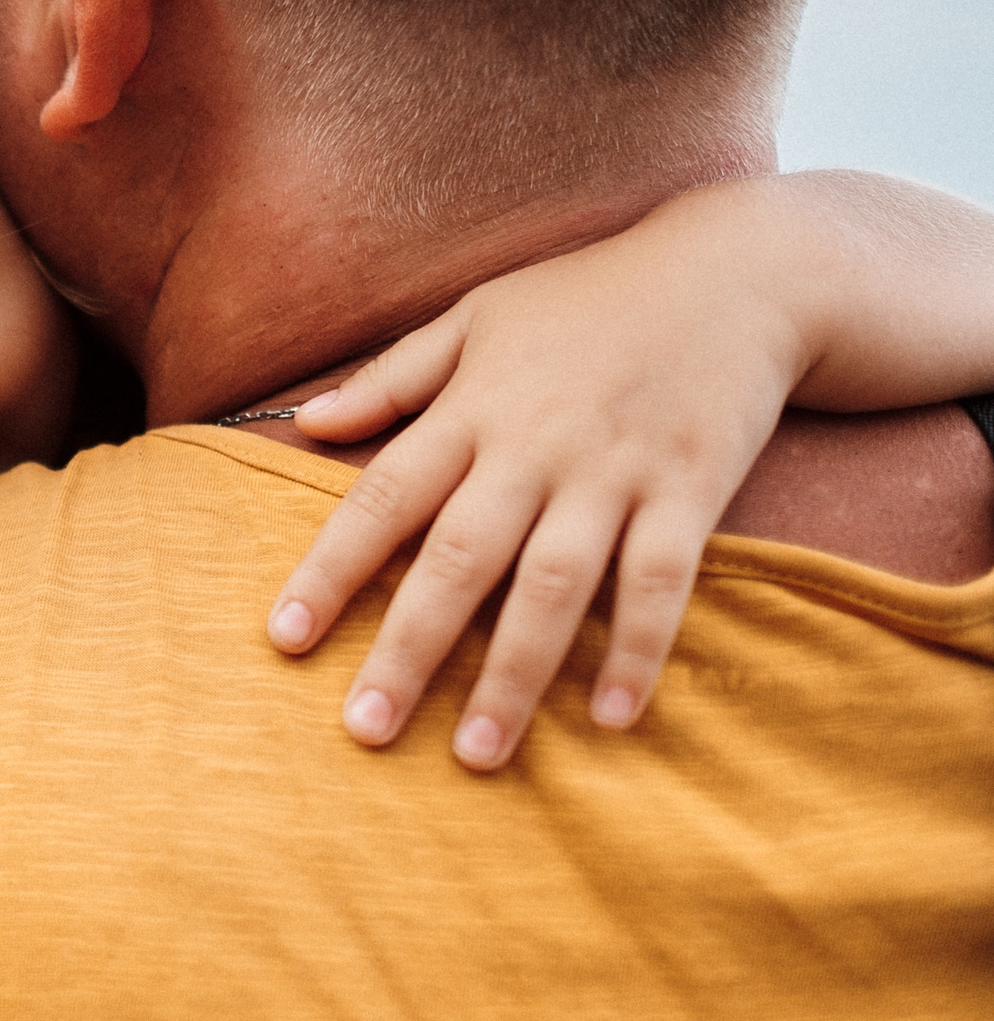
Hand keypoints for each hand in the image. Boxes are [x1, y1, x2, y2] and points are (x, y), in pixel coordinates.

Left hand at [262, 229, 797, 768]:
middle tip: (364, 730)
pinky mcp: (692, 489)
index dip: (330, 570)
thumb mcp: (477, 316)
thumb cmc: (588, 297)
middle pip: (459, 560)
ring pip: (554, 587)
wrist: (739, 267)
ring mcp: (615, 472)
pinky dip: (638, 649)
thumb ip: (392, 378)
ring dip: (515, 675)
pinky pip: (663, 582)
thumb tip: (304, 423)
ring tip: (475, 753)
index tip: (282, 639)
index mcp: (473, 408)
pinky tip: (612, 718)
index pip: (381, 498)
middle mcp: (536, 447)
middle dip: (408, 649)